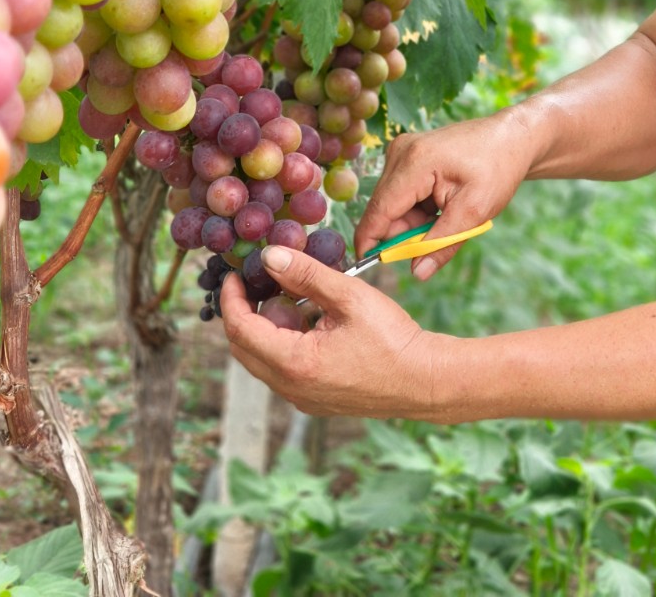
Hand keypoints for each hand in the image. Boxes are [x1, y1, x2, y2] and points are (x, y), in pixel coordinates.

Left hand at [221, 246, 450, 419]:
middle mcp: (291, 388)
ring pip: (262, 361)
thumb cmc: (393, 339)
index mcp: (294, 363)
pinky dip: (284, 344)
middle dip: (244, 313)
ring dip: (266, 328)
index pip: (240, 329)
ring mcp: (302, 398)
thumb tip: (270, 256)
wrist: (425, 380)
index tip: (234, 274)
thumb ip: (306, 274)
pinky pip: (283, 371)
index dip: (230, 298)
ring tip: (291, 298)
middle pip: (243, 348)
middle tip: (257, 283)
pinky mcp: (315, 400)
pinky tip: (311, 322)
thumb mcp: (349, 296)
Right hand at [357, 110, 537, 279]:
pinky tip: (442, 205)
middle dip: (404, 233)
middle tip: (437, 240)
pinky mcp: (407, 155)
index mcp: (415, 163)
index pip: (380, 208)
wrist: (510, 138)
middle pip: (385, 207)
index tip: (363, 265)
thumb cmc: (497, 168)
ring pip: (393, 203)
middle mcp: (401, 152)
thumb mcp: (475, 212)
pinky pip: (401, 194)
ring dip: (414, 221)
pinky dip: (418, 209)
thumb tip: (417, 273)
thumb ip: (442, 244)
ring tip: (447, 215)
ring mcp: (402, 151)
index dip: (370, 239)